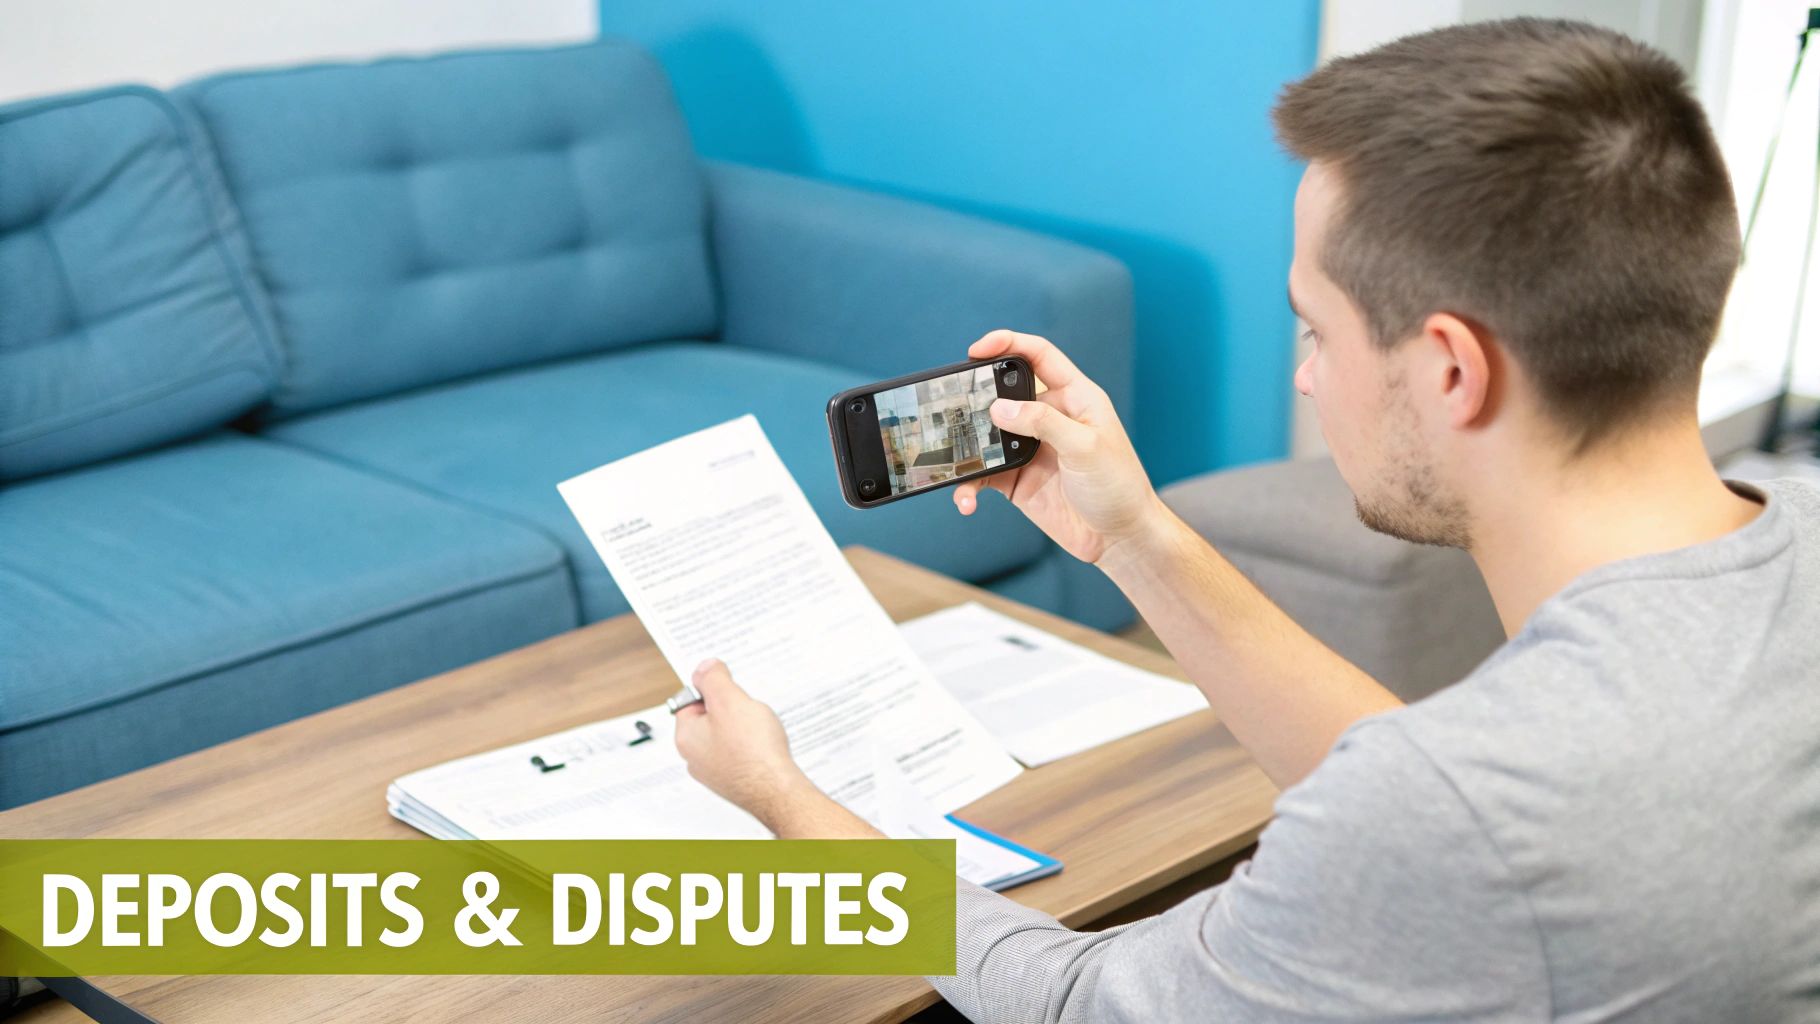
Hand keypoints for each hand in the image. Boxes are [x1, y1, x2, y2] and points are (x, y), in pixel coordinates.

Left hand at [672, 659, 820, 829]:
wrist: (778, 791)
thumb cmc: (754, 751)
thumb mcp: (730, 700)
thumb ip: (714, 679)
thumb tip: (705, 668)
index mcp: (687, 736)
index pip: (689, 700)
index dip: (711, 689)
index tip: (728, 687)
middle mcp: (695, 757)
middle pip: (710, 718)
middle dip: (731, 709)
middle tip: (747, 709)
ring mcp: (715, 772)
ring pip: (727, 736)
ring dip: (743, 727)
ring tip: (760, 729)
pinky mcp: (734, 780)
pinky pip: (740, 753)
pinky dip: (752, 746)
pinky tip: (765, 747)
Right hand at [953, 330, 1167, 566]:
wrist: (1119, 539)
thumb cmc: (1118, 486)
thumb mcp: (1086, 447)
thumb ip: (1044, 422)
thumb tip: (998, 407)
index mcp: (1073, 398)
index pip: (1038, 356)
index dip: (1008, 344)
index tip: (978, 349)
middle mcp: (1049, 418)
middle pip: (1003, 393)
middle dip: (975, 397)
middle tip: (952, 407)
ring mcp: (1030, 449)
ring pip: (987, 435)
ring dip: (966, 448)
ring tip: (953, 460)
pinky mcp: (1017, 479)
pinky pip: (984, 474)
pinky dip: (969, 485)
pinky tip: (966, 500)